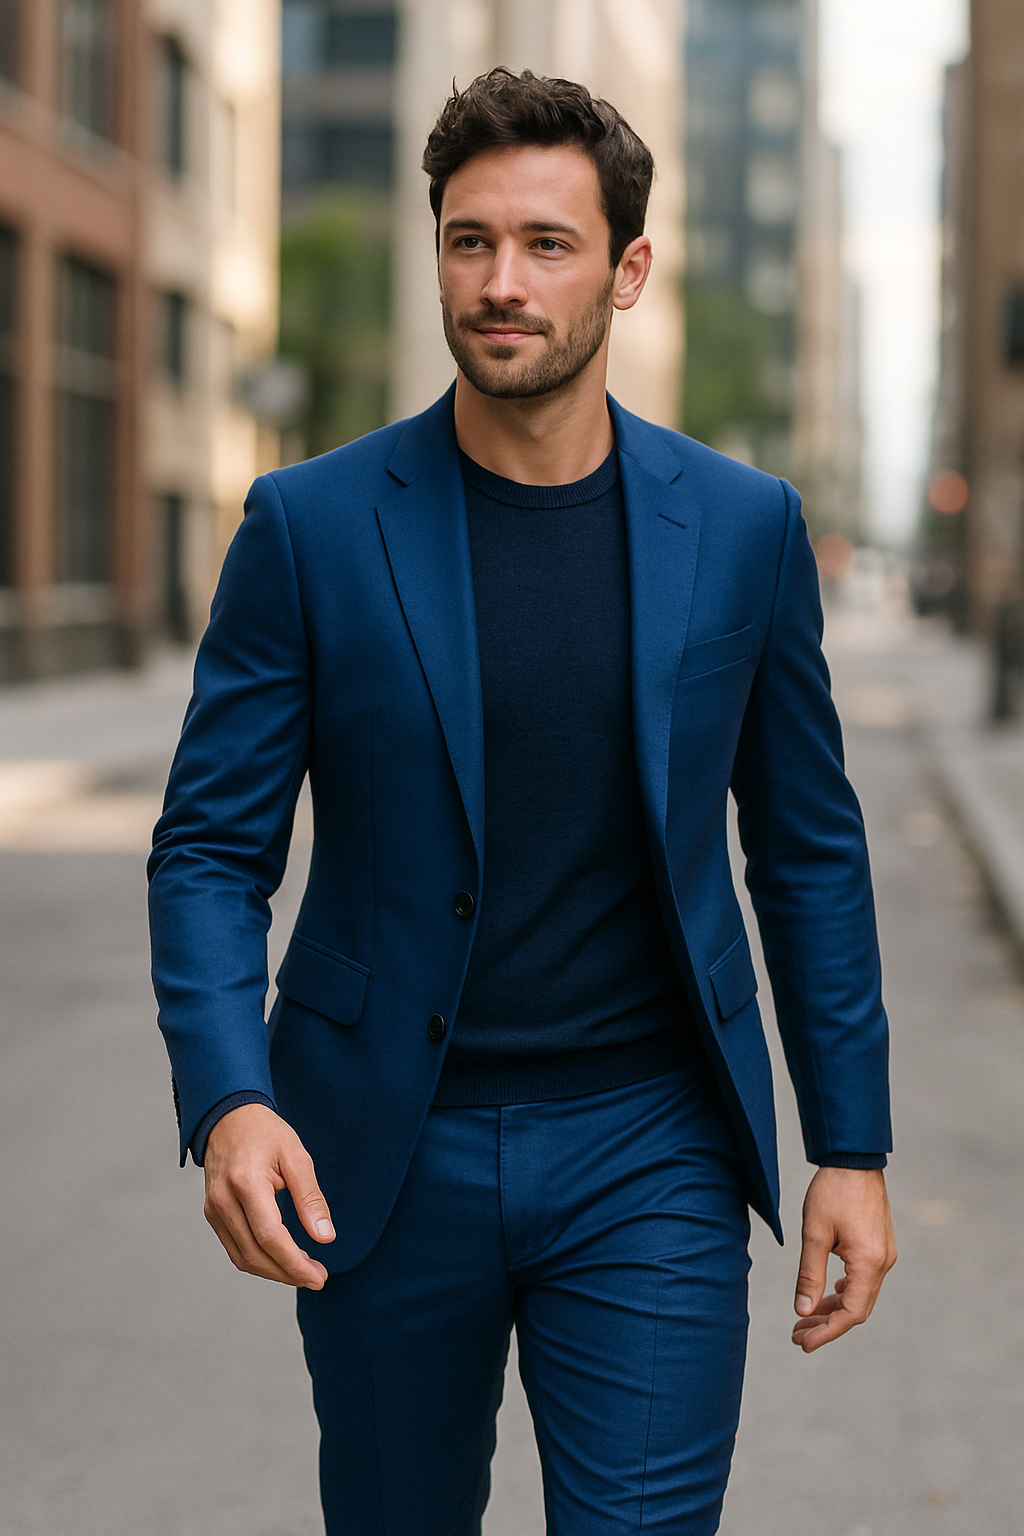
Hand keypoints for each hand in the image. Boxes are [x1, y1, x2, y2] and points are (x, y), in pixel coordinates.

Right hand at [203, 1103, 335, 1288]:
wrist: (229, 1118)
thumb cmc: (266, 1133)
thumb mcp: (296, 1157)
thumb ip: (310, 1198)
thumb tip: (325, 1237)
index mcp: (245, 1182)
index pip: (270, 1236)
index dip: (295, 1263)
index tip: (319, 1277)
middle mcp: (223, 1200)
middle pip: (255, 1254)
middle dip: (288, 1273)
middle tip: (317, 1278)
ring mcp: (213, 1209)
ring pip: (243, 1258)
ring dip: (274, 1272)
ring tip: (303, 1271)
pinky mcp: (212, 1214)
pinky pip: (235, 1248)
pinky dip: (259, 1260)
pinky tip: (282, 1258)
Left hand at [792, 1166, 896, 1352]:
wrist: (855, 1158)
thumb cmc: (833, 1191)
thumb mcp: (814, 1233)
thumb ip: (809, 1274)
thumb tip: (803, 1311)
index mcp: (869, 1262)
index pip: (850, 1313)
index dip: (826, 1332)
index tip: (803, 1343)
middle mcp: (883, 1262)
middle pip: (857, 1309)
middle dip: (827, 1325)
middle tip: (797, 1335)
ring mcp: (884, 1254)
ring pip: (861, 1295)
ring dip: (834, 1309)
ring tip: (805, 1318)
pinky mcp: (880, 1245)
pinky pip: (864, 1279)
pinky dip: (844, 1291)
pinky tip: (826, 1294)